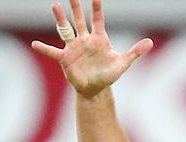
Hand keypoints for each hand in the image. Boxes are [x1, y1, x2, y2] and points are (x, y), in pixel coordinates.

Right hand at [31, 0, 152, 97]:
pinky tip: (35, 44)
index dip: (97, 8)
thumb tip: (150, 42)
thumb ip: (135, 52)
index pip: (98, 19)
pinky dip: (44, 49)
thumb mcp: (123, 63)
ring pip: (66, 30)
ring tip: (55, 5)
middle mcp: (84, 39)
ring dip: (60, 19)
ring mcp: (73, 47)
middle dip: (77, 7)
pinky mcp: (65, 58)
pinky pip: (53, 52)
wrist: (95, 89)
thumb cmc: (108, 74)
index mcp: (99, 38)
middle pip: (79, 20)